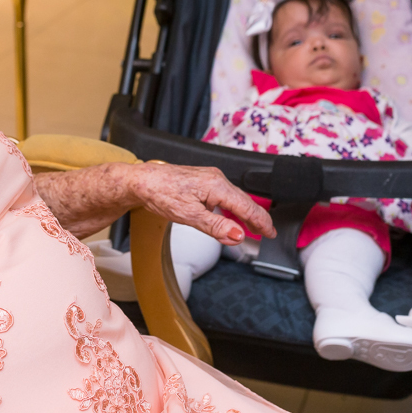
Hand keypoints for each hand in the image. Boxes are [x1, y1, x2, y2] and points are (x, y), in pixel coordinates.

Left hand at [128, 162, 275, 244]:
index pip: (246, 206)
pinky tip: (232, 216)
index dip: (260, 221)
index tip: (270, 233)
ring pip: (234, 197)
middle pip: (243, 200)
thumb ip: (216, 227)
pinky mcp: (202, 180)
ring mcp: (209, 177)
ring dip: (245, 213)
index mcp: (216, 185)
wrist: (141, 181)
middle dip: (257, 217)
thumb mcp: (189, 216)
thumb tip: (238, 235)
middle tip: (267, 233)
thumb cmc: (160, 193)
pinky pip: (224, 195)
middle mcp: (216, 178)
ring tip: (254, 227)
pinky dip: (232, 207)